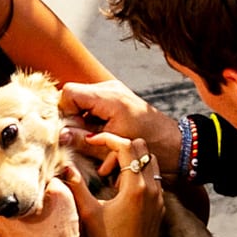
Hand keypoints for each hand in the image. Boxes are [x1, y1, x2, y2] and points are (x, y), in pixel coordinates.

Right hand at [59, 80, 181, 170]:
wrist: (177, 146)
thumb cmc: (151, 146)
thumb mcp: (114, 147)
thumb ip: (83, 140)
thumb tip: (59, 136)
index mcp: (109, 97)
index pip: (69, 93)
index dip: (65, 113)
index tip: (72, 132)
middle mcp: (110, 89)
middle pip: (74, 97)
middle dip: (73, 120)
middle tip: (82, 140)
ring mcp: (114, 93)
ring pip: (83, 104)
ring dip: (83, 124)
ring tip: (94, 142)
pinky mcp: (117, 101)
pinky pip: (94, 107)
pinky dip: (93, 123)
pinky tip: (101, 139)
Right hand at [68, 133, 164, 236]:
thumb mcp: (89, 212)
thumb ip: (76, 186)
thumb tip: (65, 167)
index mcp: (136, 187)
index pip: (126, 146)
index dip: (107, 139)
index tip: (93, 142)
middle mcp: (153, 188)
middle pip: (142, 148)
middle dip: (121, 149)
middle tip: (103, 168)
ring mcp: (159, 196)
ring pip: (150, 161)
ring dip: (131, 162)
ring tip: (113, 180)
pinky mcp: (161, 205)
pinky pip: (154, 178)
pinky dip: (139, 175)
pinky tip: (122, 192)